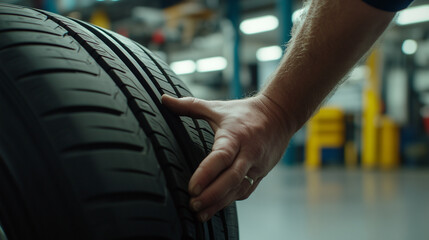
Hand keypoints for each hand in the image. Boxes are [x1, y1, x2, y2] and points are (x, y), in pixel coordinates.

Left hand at [161, 94, 293, 221]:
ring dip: (220, 202)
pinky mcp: (261, 174)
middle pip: (232, 178)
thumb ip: (189, 106)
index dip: (207, 173)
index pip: (221, 156)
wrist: (279, 115)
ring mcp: (256, 165)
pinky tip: (216, 207)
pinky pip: (245, 191)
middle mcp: (248, 152)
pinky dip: (230, 200)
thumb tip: (164, 99)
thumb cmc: (244, 112)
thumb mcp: (217, 108)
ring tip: (200, 214)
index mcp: (235, 135)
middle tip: (193, 204)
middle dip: (212, 195)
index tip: (192, 188)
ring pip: (239, 189)